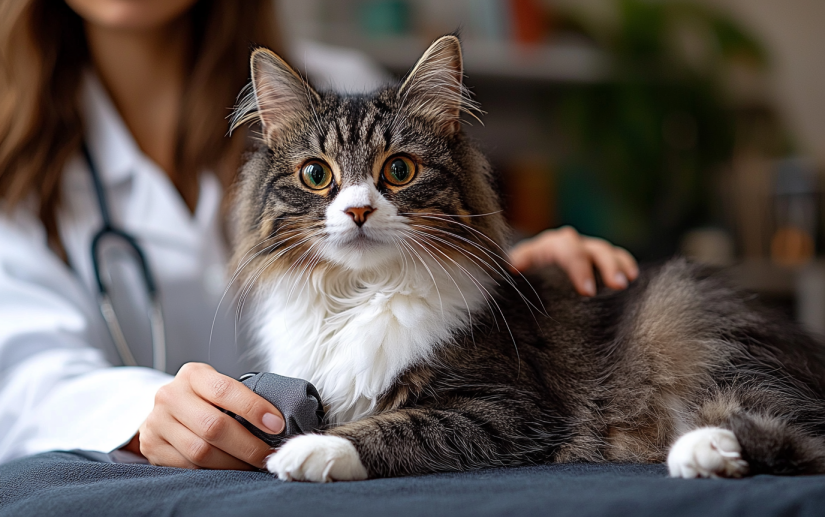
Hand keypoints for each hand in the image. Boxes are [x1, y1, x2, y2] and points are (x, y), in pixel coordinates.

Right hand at [134, 362, 284, 469]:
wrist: (163, 412)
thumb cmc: (202, 400)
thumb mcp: (216, 387)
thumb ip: (240, 397)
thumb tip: (278, 421)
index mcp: (193, 374)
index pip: (224, 390)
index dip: (253, 408)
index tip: (277, 425)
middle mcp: (170, 395)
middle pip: (213, 426)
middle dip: (248, 445)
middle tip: (268, 454)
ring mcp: (157, 422)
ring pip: (201, 451)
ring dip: (234, 463)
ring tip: (253, 465)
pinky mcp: (152, 448)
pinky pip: (189, 466)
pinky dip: (215, 471)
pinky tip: (231, 470)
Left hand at [509, 226, 637, 295]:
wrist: (520, 279)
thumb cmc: (515, 284)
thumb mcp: (511, 278)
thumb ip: (514, 273)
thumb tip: (513, 271)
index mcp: (543, 248)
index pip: (565, 249)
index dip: (578, 267)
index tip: (587, 292)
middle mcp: (565, 245)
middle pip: (588, 248)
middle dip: (604, 265)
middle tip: (617, 286)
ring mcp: (581, 251)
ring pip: (603, 250)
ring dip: (617, 264)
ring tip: (627, 282)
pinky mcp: (593, 260)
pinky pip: (615, 256)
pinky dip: (624, 263)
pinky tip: (633, 276)